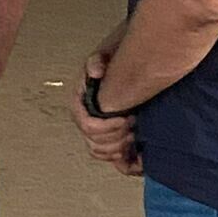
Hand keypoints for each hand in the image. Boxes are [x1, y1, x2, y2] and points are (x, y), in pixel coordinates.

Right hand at [70, 39, 142, 176]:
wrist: (128, 67)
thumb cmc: (113, 63)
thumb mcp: (104, 55)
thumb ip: (97, 61)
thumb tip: (96, 71)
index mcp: (79, 104)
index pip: (87, 125)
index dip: (106, 127)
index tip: (127, 118)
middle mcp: (85, 120)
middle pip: (94, 143)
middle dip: (116, 139)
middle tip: (134, 127)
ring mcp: (97, 131)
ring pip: (101, 153)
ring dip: (119, 149)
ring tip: (135, 134)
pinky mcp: (110, 138)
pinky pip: (111, 158)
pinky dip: (124, 160)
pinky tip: (138, 155)